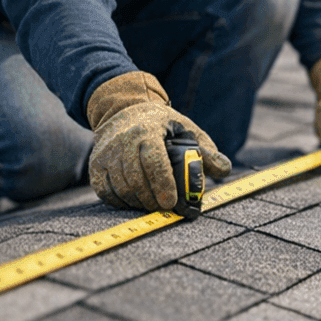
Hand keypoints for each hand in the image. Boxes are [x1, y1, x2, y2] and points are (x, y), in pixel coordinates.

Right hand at [87, 71, 231, 211]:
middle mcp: (122, 141)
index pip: (153, 159)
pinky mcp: (96, 166)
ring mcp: (106, 154)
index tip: (171, 201)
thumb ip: (206, 150)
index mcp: (147, 130)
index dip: (162, 183)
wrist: (123, 112)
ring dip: (139, 203)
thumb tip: (224, 169)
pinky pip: (106, 192)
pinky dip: (122, 203)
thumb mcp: (186, 129)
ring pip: (121, 188)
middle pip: (135, 179)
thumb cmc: (161, 125)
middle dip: (152, 199)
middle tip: (166, 208)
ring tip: (155, 206)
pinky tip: (137, 202)